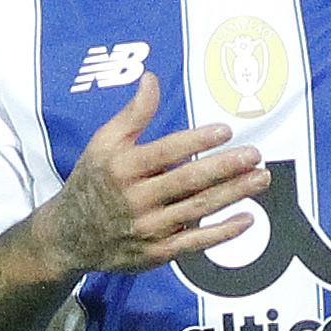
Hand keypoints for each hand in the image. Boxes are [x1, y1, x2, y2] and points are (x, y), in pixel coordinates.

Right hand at [29, 73, 266, 275]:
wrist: (69, 236)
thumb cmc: (92, 181)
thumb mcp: (103, 143)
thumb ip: (133, 113)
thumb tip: (152, 78)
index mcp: (124, 167)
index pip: (167, 151)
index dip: (198, 140)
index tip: (226, 131)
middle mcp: (137, 198)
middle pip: (189, 181)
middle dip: (226, 167)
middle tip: (255, 155)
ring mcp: (149, 228)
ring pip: (198, 209)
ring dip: (234, 194)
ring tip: (261, 178)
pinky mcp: (157, 252)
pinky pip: (196, 242)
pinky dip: (223, 233)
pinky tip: (248, 219)